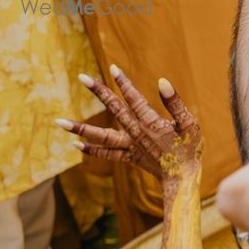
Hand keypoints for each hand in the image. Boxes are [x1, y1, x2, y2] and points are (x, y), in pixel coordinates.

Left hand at [57, 67, 200, 179]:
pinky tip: (76, 144)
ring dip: (81, 129)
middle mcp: (136, 134)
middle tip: (82, 77)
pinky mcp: (129, 158)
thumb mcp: (189, 124)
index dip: (124, 83)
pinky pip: (107, 154)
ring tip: (59, 123)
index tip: (113, 68)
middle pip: (114, 110)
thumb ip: (175, 102)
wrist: (182, 180)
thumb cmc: (189, 150)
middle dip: (99, 92)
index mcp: (151, 123)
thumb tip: (162, 81)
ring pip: (102, 136)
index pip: (134, 98)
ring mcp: (130, 147)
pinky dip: (92, 150)